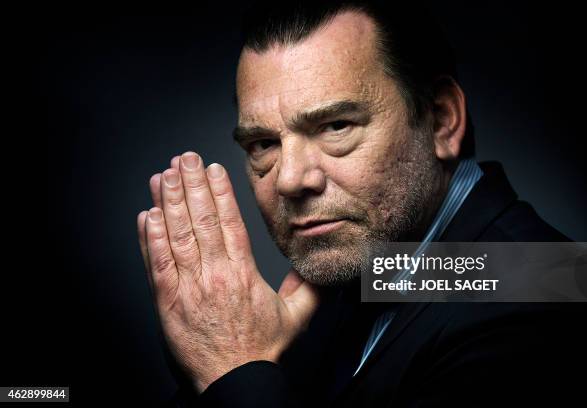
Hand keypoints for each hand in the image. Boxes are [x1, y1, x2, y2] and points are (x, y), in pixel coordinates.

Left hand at [136, 152, 319, 392]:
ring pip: (176, 235)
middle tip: (184, 159)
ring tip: (164, 176)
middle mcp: (214, 274)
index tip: (212, 169)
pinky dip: (150, 238)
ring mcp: (188, 287)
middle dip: (191, 185)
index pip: (229, 222)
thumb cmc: (262, 351)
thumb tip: (311, 265)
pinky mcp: (168, 302)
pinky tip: (148, 215)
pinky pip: (156, 264)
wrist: (235, 380)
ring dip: (168, 202)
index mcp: (243, 273)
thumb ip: (307, 287)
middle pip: (200, 221)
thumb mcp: (297, 317)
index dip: (218, 192)